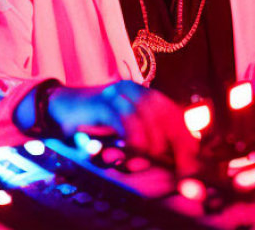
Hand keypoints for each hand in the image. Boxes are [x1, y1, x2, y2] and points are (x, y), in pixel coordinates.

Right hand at [46, 81, 197, 174]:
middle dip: (176, 141)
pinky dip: (134, 136)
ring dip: (154, 140)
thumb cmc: (96, 124)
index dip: (185, 137)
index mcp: (145, 94)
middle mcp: (136, 90)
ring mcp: (119, 94)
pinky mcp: (103, 103)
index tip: (191, 162)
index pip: (174, 113)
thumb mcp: (126, 131)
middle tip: (179, 166)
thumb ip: (148, 140)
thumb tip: (175, 160)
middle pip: (165, 112)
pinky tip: (135, 149)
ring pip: (147, 113)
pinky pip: (124, 118)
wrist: (63, 107)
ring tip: (153, 156)